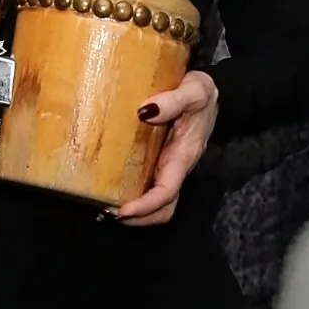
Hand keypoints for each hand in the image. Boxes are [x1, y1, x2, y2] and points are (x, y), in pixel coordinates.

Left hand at [116, 70, 219, 225]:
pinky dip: (129, 192)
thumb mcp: (195, 90)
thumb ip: (173, 100)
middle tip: (108, 213)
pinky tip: (107, 187)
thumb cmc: (201, 92)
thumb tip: (145, 111)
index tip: (123, 211)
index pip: (167, 192)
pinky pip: (146, 184)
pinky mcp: (157, 159)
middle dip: (139, 218)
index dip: (147, 206)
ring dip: (133, 211)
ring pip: (155, 202)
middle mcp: (175, 167)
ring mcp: (166, 165)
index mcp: (184, 156)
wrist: (205, 91)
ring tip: (104, 206)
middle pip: (162, 208)